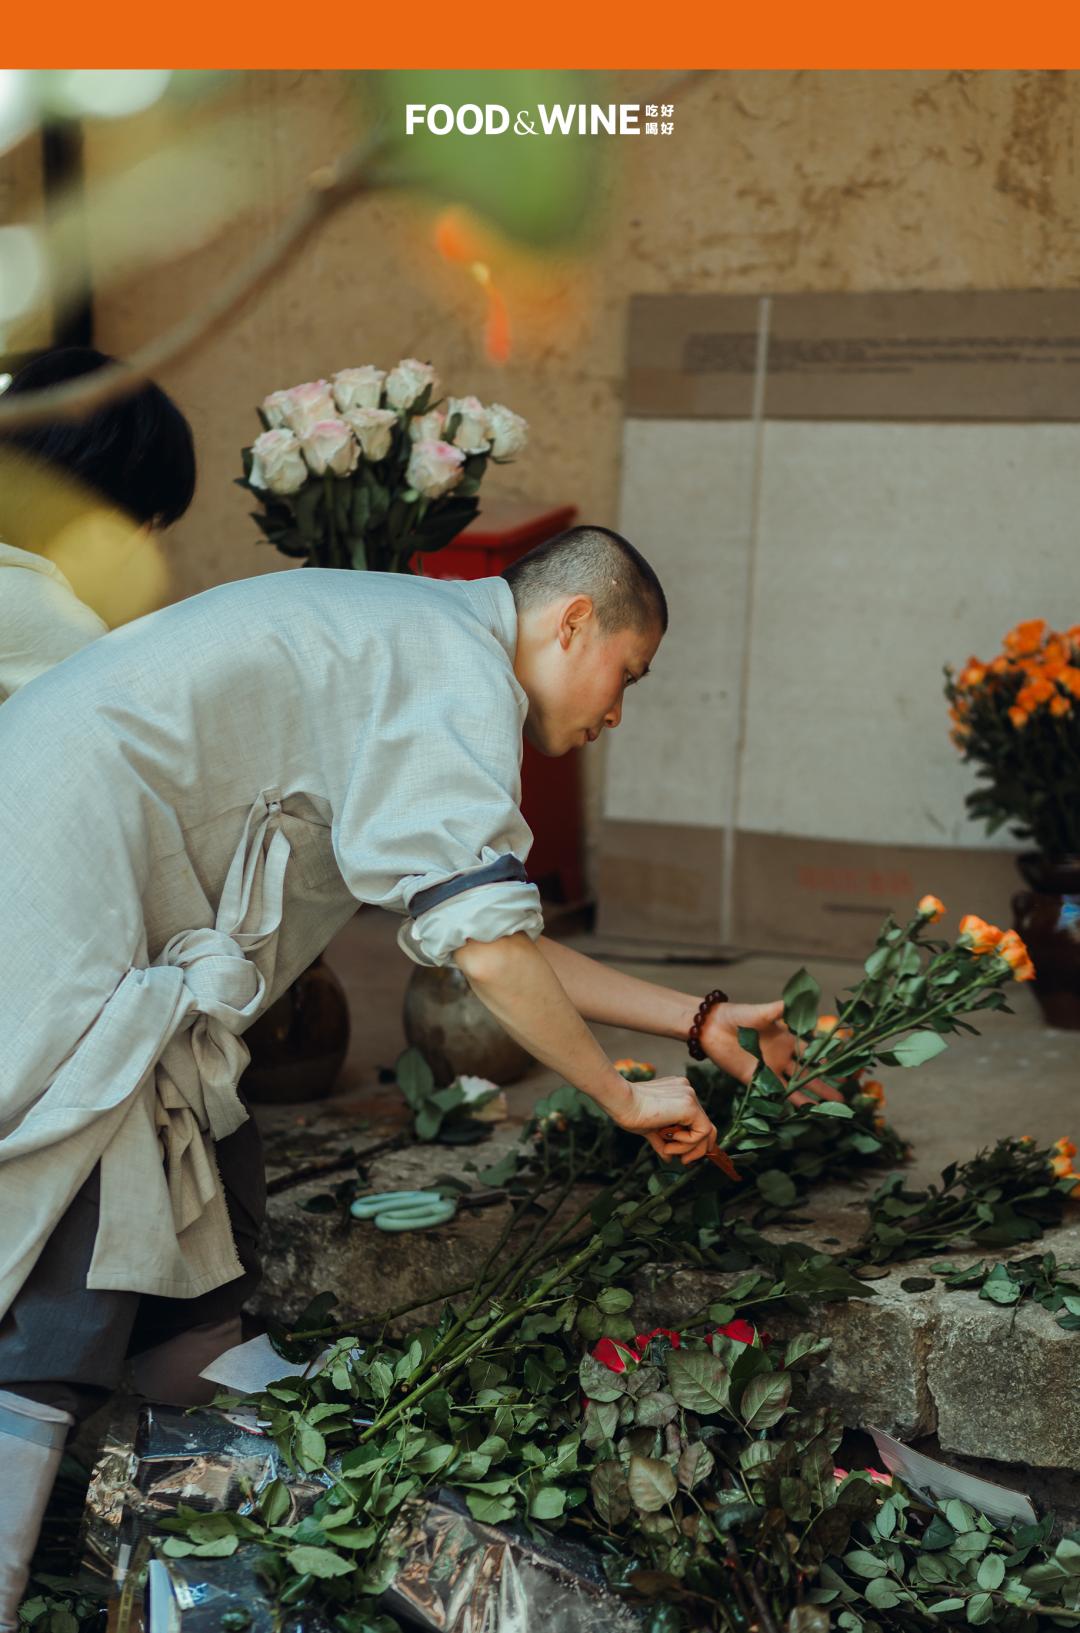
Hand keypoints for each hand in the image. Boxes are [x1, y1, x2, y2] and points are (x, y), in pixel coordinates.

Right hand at [610, 1075, 717, 1164]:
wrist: (621, 1102)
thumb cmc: (630, 1112)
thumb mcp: (650, 1128)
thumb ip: (663, 1140)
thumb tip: (669, 1158)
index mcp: (678, 1092)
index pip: (697, 1119)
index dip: (695, 1141)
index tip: (685, 1156)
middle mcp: (687, 1091)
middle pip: (705, 1125)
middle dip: (697, 1148)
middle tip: (684, 1161)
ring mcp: (690, 1097)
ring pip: (705, 1131)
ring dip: (688, 1148)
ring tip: (668, 1149)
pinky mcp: (690, 1106)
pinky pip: (701, 1132)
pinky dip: (687, 1144)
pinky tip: (670, 1141)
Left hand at [698, 1000, 844, 1105]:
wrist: (709, 1027)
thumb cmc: (736, 1015)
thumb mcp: (760, 1012)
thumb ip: (778, 1010)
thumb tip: (797, 999)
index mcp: (787, 1039)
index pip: (813, 1053)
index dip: (829, 1061)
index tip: (847, 1070)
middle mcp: (781, 1056)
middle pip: (808, 1074)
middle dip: (825, 1085)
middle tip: (844, 1098)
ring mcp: (769, 1069)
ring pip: (794, 1087)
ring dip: (810, 1098)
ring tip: (827, 1111)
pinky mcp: (754, 1079)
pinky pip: (772, 1094)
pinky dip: (784, 1104)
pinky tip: (798, 1115)